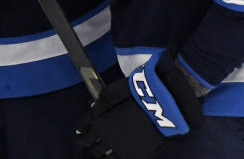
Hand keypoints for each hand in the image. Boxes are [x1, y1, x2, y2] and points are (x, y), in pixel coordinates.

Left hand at [74, 52, 203, 158]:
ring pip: (108, 157)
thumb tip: (87, 121)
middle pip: (96, 150)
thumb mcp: (111, 93)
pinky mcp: (141, 154)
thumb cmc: (137, 92)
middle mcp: (112, 141)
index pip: (85, 137)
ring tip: (102, 151)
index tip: (79, 136)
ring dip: (103, 154)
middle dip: (92, 146)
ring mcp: (127, 149)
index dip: (81, 137)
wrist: (164, 99)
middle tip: (90, 143)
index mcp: (102, 126)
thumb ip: (97, 108)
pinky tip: (116, 154)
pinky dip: (117, 157)